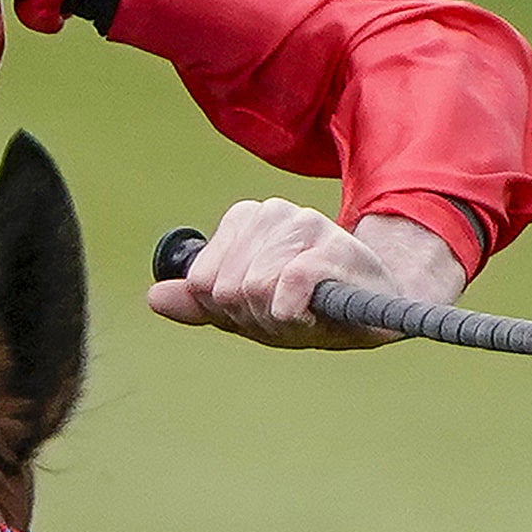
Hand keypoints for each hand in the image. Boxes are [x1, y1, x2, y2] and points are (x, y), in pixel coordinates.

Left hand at [143, 202, 463, 350]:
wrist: (378, 310)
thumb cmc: (310, 309)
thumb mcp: (248, 311)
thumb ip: (200, 305)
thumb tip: (153, 298)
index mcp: (244, 220)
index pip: (200, 282)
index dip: (228, 310)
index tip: (263, 307)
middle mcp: (269, 212)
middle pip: (223, 289)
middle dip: (253, 316)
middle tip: (289, 311)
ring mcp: (300, 224)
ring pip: (251, 292)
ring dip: (278, 319)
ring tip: (306, 310)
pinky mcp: (327, 248)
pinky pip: (283, 292)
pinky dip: (295, 316)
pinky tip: (315, 313)